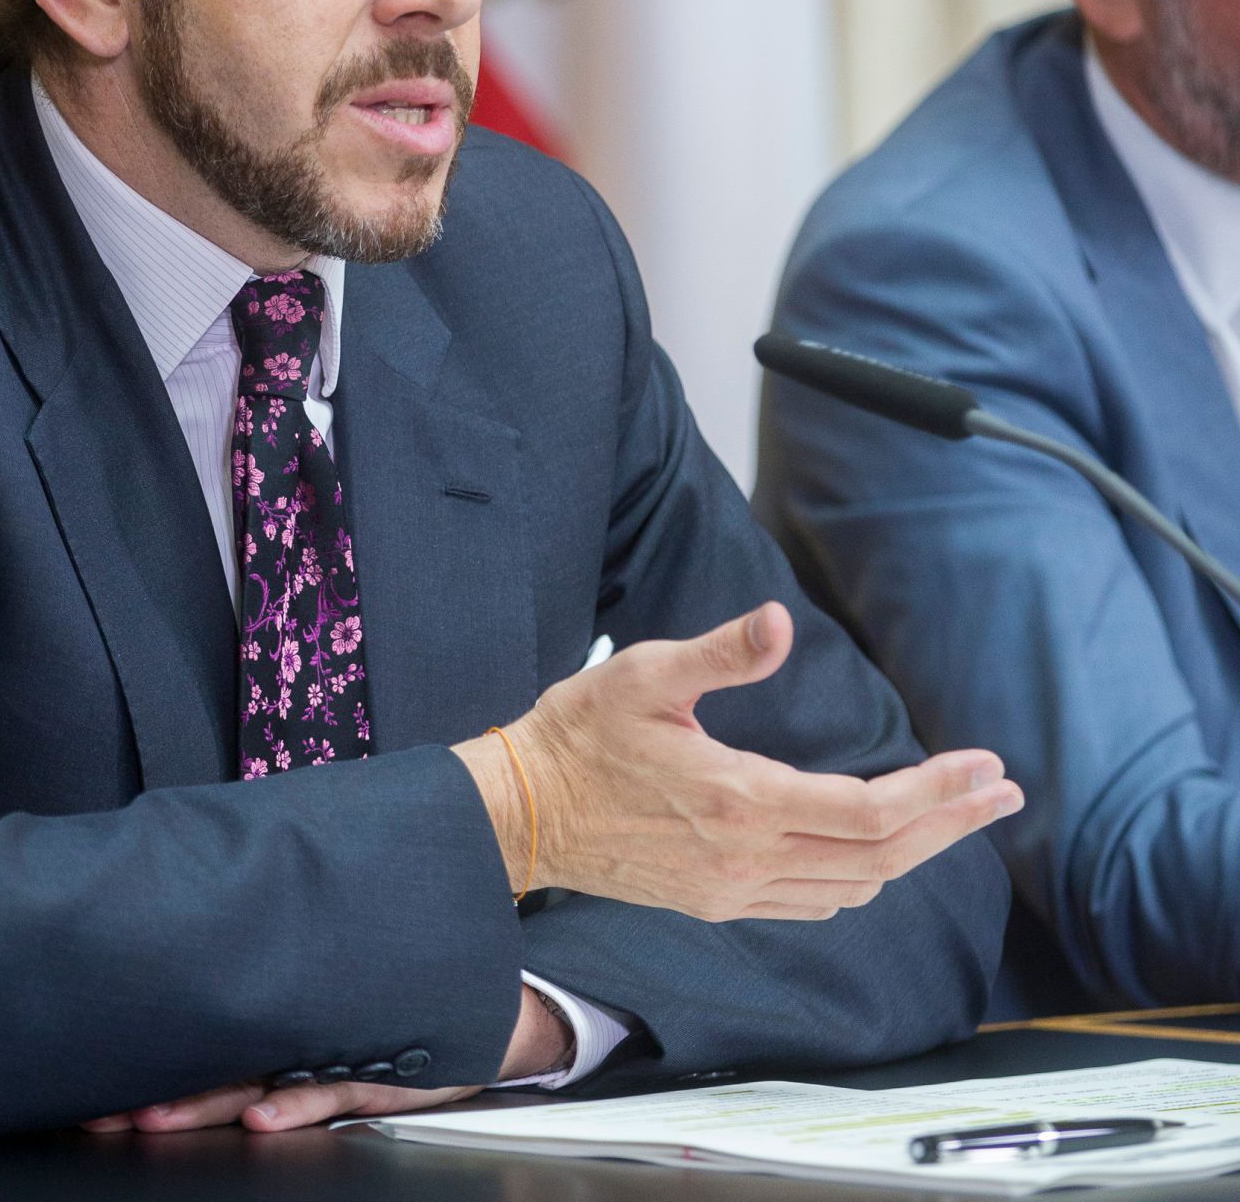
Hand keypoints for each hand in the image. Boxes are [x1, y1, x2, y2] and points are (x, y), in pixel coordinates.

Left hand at [78, 984, 570, 1134]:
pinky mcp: (372, 1071)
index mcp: (276, 1002)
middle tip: (101, 1102)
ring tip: (155, 1117)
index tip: (92, 1056)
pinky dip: (296, 1103)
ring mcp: (332, 1051)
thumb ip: (272, 962)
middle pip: (215, 1055)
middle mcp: (296, 1027)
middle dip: (155, 1084)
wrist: (476, 998)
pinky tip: (262, 1118)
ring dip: (204, 1101)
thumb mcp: (327, 971)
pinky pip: (328, 1089)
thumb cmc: (385, 982)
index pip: (200, 1025)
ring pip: (257, 1078)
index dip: (146, 1045)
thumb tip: (207, 923)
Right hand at [453, 602, 1023, 921]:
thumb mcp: (645, 674)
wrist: (522, 812)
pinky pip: (813, 902)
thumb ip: (721, 652)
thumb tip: (780, 621)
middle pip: (879, 857)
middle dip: (951, 824)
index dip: (938, 793)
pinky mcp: (716, 901)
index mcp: (741, 800)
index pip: (870, 811)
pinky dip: (861, 877)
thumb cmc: (578, 735)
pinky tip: (874, 854)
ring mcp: (733, 889)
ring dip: (914, 853)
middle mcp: (748, 858)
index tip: (988, 770)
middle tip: (1003, 794)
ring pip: (853, 886)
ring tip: (955, 817)